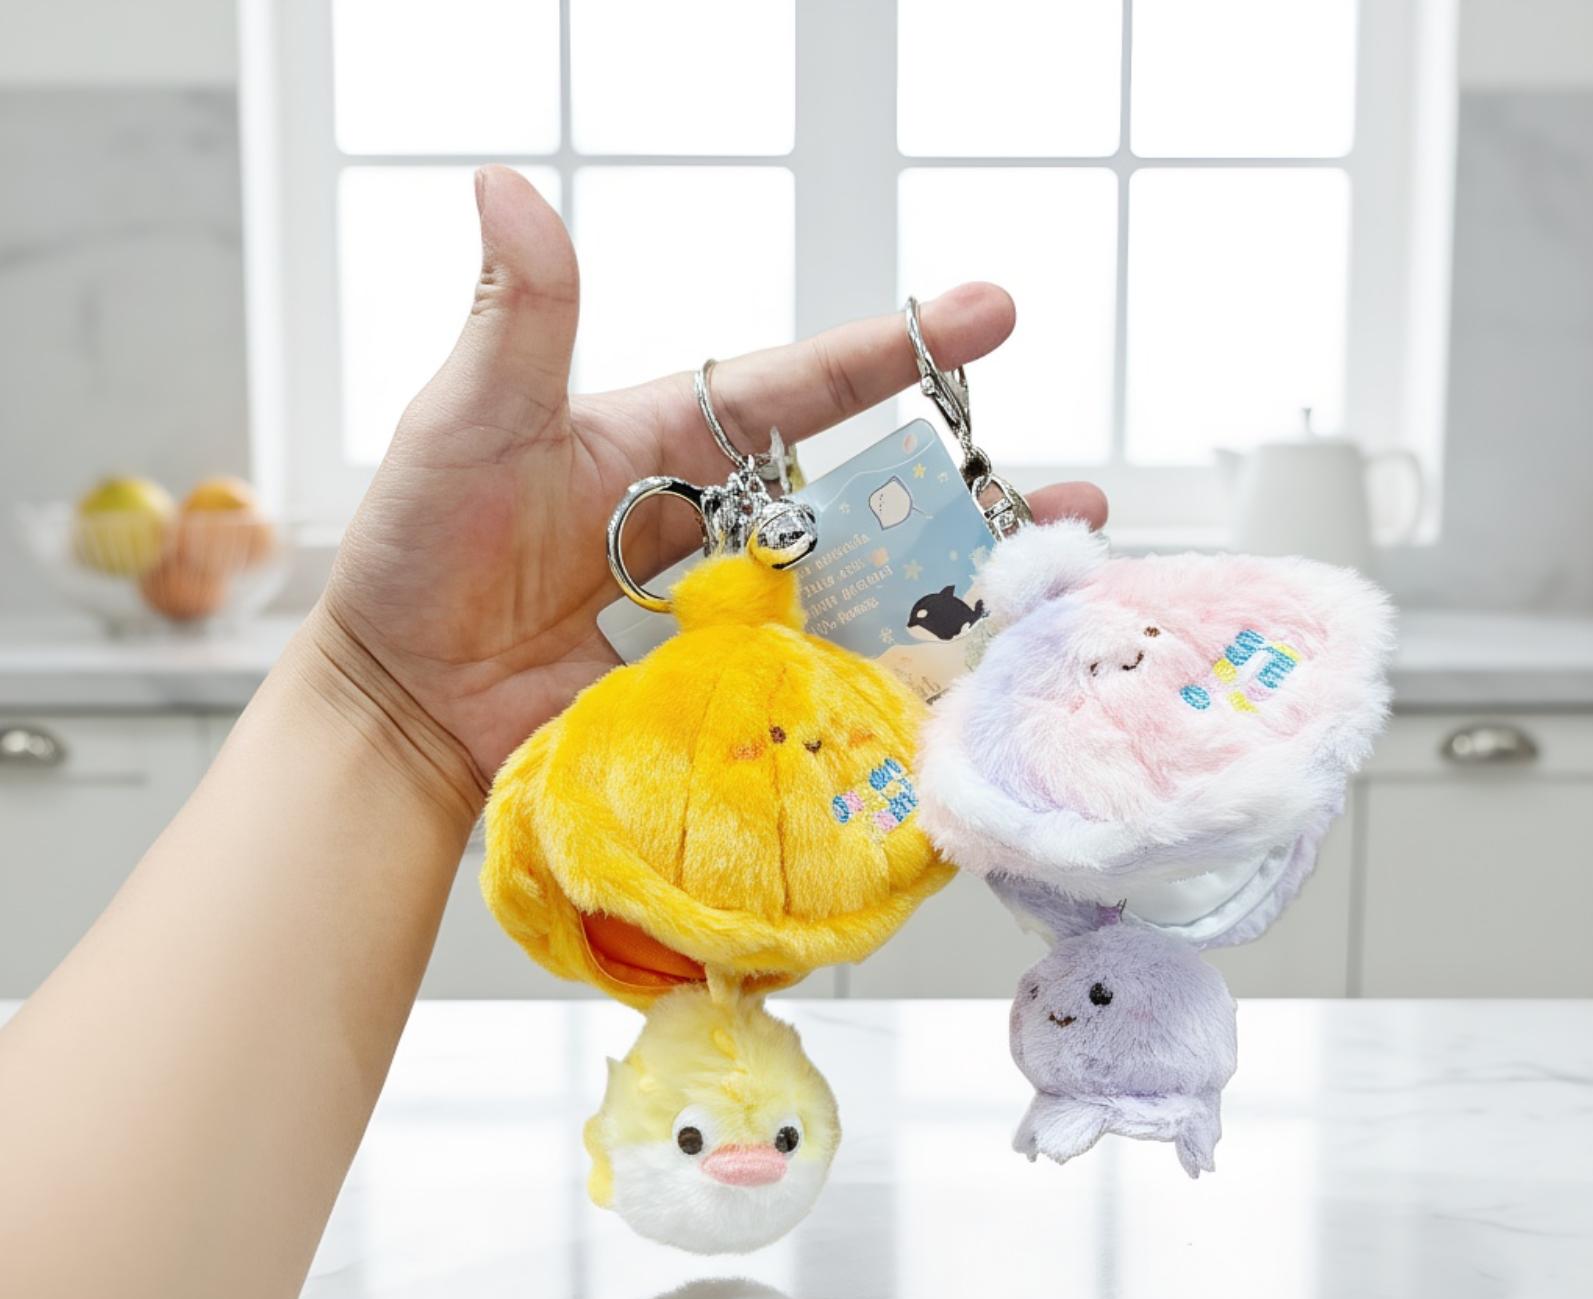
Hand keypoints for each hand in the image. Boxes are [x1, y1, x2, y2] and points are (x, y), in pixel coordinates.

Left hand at [316, 165, 1107, 808]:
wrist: (399, 700)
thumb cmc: (417, 555)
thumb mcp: (468, 424)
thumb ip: (516, 319)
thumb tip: (505, 182)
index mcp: (665, 442)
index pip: (795, 390)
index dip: (890, 353)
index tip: (991, 309)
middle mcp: (711, 527)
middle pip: (859, 503)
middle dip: (964, 497)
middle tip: (1070, 497)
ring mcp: (719, 618)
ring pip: (854, 594)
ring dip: (952, 594)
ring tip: (1048, 596)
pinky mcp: (713, 696)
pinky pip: (807, 688)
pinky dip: (883, 687)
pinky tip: (961, 694)